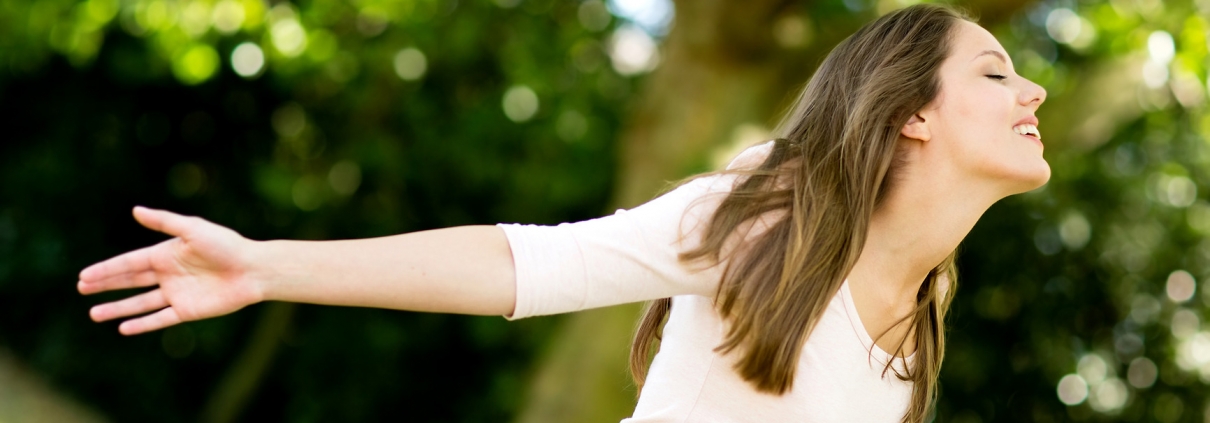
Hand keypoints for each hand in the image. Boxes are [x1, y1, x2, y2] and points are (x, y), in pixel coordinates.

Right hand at [79, 206, 264, 334]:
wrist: (254, 269)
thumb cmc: (227, 245)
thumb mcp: (193, 229)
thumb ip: (165, 223)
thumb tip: (135, 210)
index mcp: (167, 253)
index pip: (129, 263)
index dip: (107, 269)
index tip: (84, 276)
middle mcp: (169, 274)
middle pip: (130, 281)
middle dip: (106, 285)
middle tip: (81, 289)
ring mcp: (177, 293)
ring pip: (140, 303)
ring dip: (118, 308)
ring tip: (93, 314)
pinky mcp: (188, 310)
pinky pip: (160, 319)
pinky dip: (142, 324)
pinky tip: (123, 328)